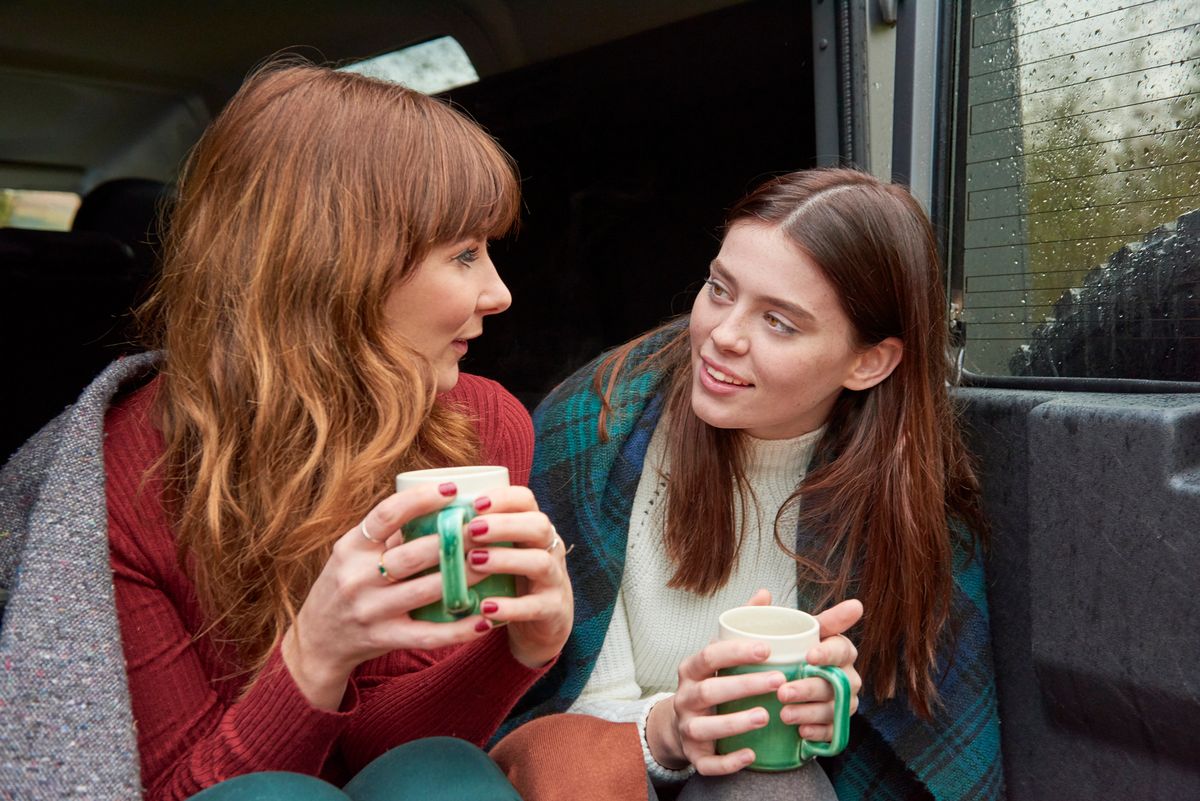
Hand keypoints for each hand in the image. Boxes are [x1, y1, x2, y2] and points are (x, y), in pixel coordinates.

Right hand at [281, 483, 490, 709]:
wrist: (316, 641)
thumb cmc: (346, 585)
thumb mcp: (353, 554)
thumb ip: (389, 534)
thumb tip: (438, 501)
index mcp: (350, 548)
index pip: (386, 516)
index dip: (420, 500)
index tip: (451, 489)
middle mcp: (357, 577)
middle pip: (412, 554)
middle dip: (453, 540)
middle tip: (486, 527)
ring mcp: (370, 610)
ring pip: (425, 590)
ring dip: (463, 577)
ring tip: (494, 563)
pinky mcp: (383, 639)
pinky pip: (427, 635)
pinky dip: (458, 629)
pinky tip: (485, 620)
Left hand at [452, 485, 573, 668]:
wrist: (545, 620)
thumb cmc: (510, 578)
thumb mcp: (500, 551)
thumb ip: (474, 535)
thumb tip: (418, 519)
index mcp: (532, 528)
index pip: (525, 499)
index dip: (502, 498)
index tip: (474, 503)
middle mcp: (549, 548)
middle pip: (538, 525)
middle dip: (504, 525)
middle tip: (472, 530)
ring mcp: (554, 579)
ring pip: (539, 562)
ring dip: (505, 560)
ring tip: (474, 562)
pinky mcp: (552, 610)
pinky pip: (534, 607)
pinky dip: (510, 607)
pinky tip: (485, 608)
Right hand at [643, 588, 782, 774]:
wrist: (681, 725)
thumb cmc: (710, 681)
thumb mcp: (719, 653)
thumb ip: (741, 625)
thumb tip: (765, 593)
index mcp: (691, 669)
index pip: (709, 655)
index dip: (736, 652)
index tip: (767, 648)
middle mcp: (685, 697)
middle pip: (710, 690)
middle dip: (744, 685)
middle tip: (779, 680)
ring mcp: (687, 727)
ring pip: (706, 728)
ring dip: (735, 723)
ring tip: (766, 716)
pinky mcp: (694, 755)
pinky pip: (708, 762)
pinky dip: (728, 760)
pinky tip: (751, 754)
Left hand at [778, 599, 862, 741]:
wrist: (771, 694)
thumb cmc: (778, 658)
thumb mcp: (770, 636)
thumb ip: (765, 615)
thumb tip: (763, 593)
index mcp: (835, 648)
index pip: (841, 647)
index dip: (829, 651)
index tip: (810, 655)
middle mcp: (846, 675)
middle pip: (837, 681)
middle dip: (810, 687)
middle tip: (783, 691)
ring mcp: (844, 702)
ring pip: (834, 708)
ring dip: (810, 711)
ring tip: (784, 714)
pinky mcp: (837, 727)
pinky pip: (835, 732)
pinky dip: (818, 732)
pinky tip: (800, 731)